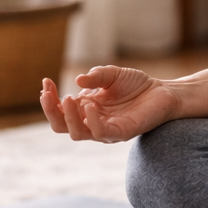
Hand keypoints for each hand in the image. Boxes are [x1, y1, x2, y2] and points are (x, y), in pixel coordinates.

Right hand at [39, 66, 180, 142]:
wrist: (162, 92)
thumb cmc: (135, 84)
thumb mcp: (111, 74)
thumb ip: (96, 76)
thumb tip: (77, 80)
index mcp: (85, 108)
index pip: (59, 110)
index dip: (49, 99)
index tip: (45, 81)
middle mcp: (91, 122)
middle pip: (61, 126)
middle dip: (51, 111)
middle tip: (48, 94)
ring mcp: (105, 130)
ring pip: (77, 133)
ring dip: (68, 117)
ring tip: (68, 99)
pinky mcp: (121, 133)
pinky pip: (101, 133)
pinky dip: (92, 121)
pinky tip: (89, 105)